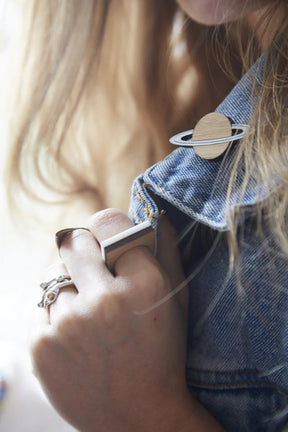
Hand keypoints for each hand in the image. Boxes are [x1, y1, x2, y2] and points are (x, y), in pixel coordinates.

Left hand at [31, 209, 222, 431]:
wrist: (138, 417)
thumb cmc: (162, 353)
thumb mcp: (177, 300)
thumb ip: (165, 249)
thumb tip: (151, 211)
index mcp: (144, 284)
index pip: (107, 221)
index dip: (109, 228)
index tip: (112, 242)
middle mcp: (104, 301)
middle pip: (73, 240)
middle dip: (86, 252)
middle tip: (98, 274)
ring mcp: (68, 324)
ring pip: (54, 271)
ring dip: (71, 284)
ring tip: (91, 313)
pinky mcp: (40, 345)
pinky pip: (40, 301)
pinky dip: (56, 308)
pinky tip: (77, 329)